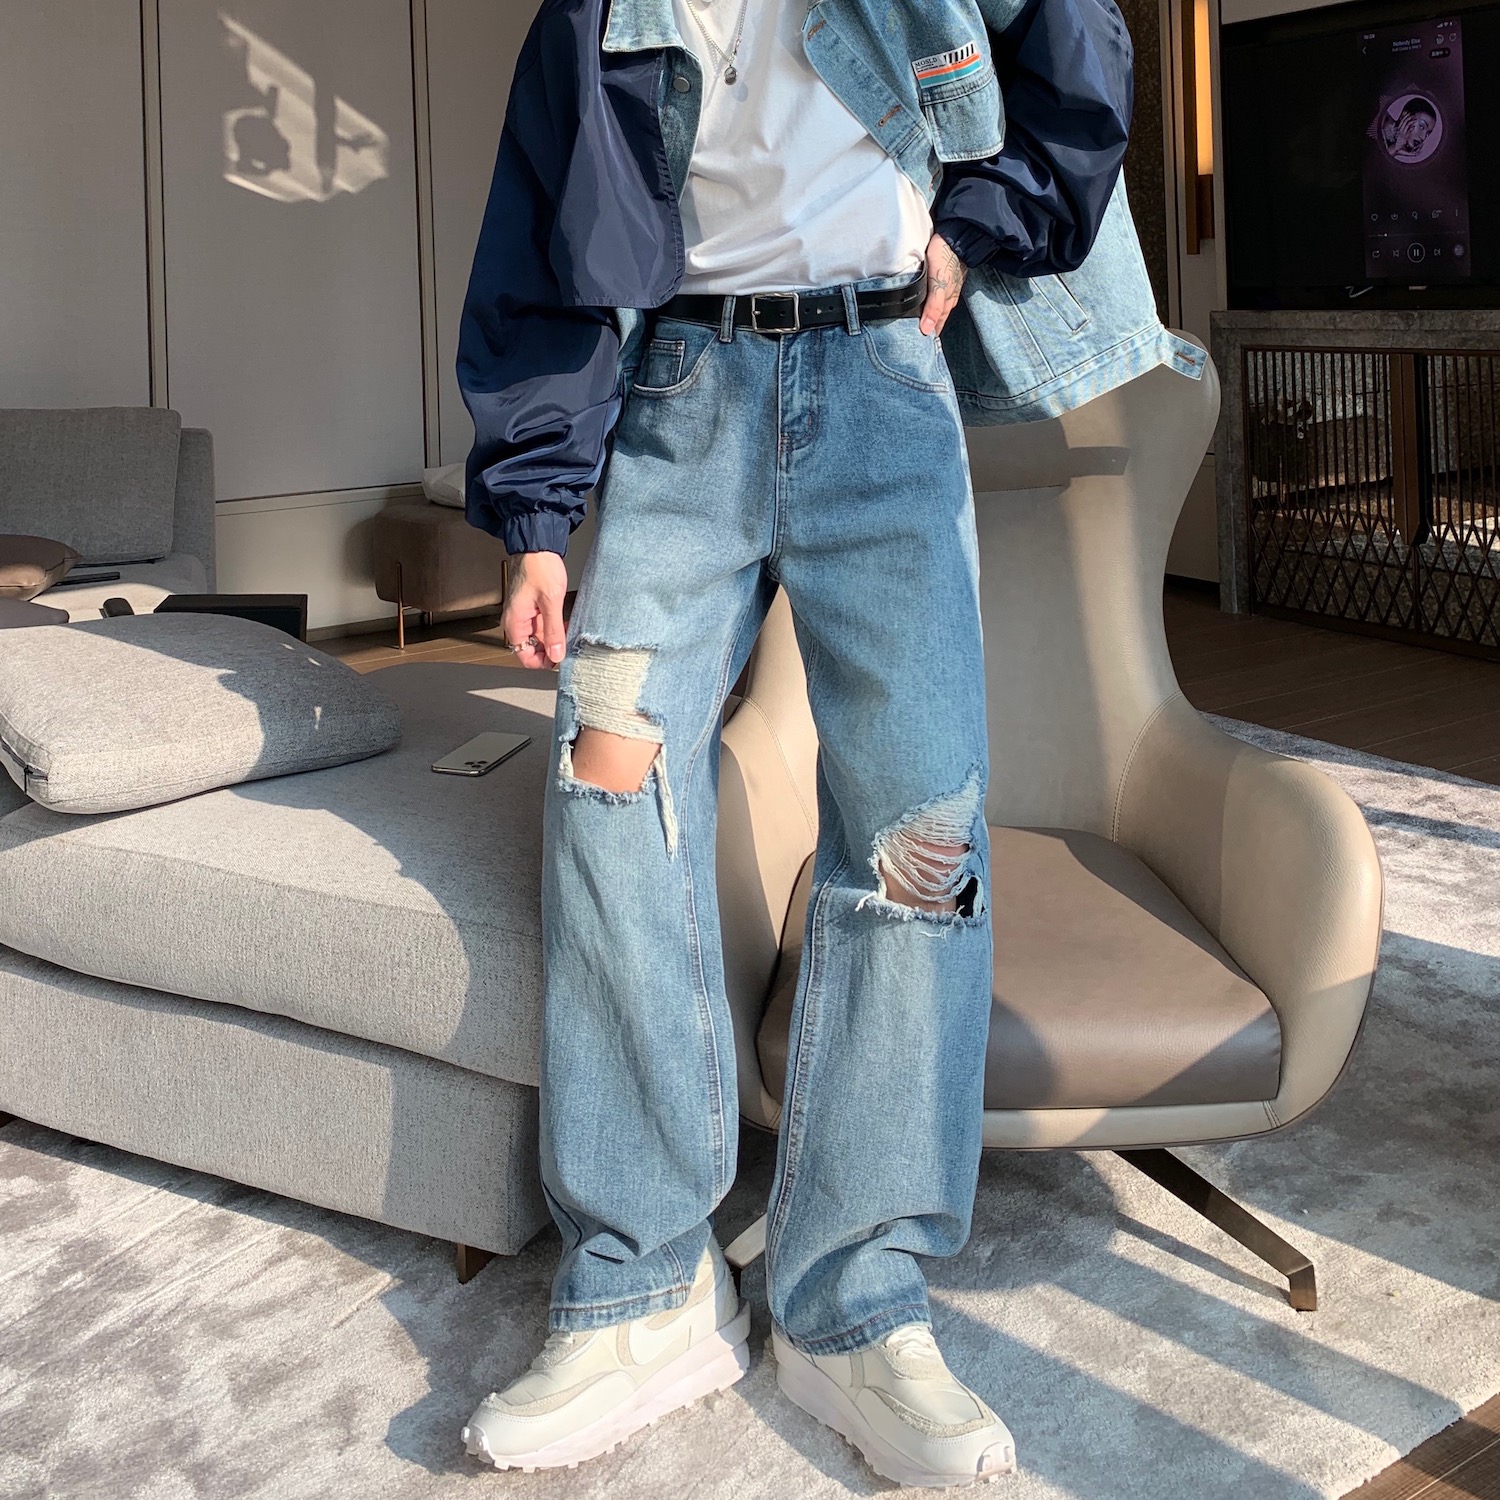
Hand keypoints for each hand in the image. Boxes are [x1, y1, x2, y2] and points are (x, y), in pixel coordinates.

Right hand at [501, 551, 568, 668]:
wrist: (538, 545)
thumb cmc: (540, 567)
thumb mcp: (551, 601)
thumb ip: (553, 630)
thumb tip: (556, 655)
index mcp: (515, 622)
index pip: (523, 656)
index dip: (541, 662)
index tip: (559, 659)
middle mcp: (518, 621)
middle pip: (533, 648)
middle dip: (551, 649)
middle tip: (569, 643)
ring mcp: (525, 614)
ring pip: (540, 637)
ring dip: (555, 637)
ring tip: (569, 631)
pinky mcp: (533, 607)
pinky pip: (543, 625)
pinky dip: (555, 626)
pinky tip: (566, 622)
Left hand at [919, 233, 967, 337]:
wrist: (955, 233)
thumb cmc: (945, 257)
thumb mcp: (938, 284)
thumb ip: (933, 307)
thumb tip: (926, 330)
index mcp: (947, 300)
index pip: (938, 323)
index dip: (931, 333)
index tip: (921, 344)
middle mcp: (949, 295)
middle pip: (938, 316)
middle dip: (930, 326)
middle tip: (918, 336)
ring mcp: (948, 284)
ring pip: (938, 304)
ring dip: (930, 313)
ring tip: (921, 321)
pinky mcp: (944, 274)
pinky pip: (937, 293)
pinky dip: (931, 300)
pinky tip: (926, 299)